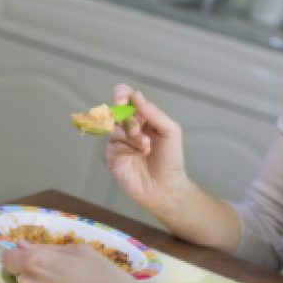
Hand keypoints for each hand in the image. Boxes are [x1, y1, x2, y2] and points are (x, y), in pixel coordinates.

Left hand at [1, 241, 131, 282]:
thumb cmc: (101, 273)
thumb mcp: (78, 251)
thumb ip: (47, 248)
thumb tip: (23, 245)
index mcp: (36, 261)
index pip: (7, 259)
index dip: (17, 256)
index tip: (28, 258)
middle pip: (19, 275)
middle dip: (31, 273)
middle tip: (57, 274)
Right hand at [106, 84, 188, 212]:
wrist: (166, 187)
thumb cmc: (171, 158)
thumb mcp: (170, 131)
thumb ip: (154, 113)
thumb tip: (136, 95)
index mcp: (141, 116)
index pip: (125, 96)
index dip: (121, 94)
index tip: (123, 100)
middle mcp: (126, 126)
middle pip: (116, 111)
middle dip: (127, 119)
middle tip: (138, 131)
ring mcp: (117, 141)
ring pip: (114, 128)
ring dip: (131, 136)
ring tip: (146, 147)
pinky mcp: (112, 156)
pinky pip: (113, 144)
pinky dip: (127, 148)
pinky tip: (140, 154)